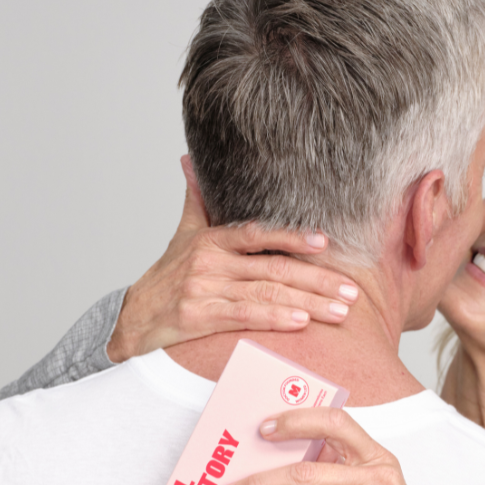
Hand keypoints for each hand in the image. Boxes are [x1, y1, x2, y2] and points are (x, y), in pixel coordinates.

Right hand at [106, 156, 360, 361]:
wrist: (132, 318)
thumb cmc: (167, 278)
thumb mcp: (183, 236)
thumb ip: (197, 201)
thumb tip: (190, 161)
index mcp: (211, 240)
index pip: (258, 234)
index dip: (293, 237)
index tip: (326, 243)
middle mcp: (209, 262)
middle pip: (273, 269)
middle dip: (318, 281)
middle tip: (352, 292)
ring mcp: (204, 289)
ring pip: (266, 295)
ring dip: (308, 304)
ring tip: (340, 312)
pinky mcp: (198, 317)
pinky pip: (245, 317)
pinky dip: (275, 319)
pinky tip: (302, 323)